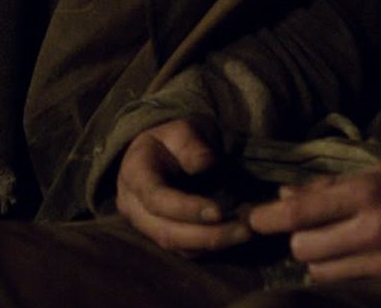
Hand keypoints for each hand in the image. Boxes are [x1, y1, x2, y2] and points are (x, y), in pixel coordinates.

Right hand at [115, 119, 251, 254]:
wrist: (164, 152)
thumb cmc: (174, 139)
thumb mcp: (182, 129)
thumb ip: (190, 143)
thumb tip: (205, 163)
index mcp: (134, 174)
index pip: (155, 199)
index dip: (186, 208)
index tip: (218, 211)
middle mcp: (134, 206)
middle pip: (166, 232)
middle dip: (207, 235)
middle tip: (244, 229)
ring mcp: (147, 226)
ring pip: (178, 246)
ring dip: (214, 243)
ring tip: (246, 231)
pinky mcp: (165, 237)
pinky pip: (188, 250)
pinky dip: (214, 245)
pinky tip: (237, 233)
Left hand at [246, 162, 380, 281]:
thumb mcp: (380, 171)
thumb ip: (330, 186)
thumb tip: (285, 196)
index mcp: (368, 193)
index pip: (301, 212)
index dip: (268, 217)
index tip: (253, 218)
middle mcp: (373, 230)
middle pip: (303, 247)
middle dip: (297, 238)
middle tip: (307, 228)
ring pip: (320, 271)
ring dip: (317, 258)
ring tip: (333, 244)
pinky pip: (347, 284)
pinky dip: (339, 274)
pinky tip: (349, 260)